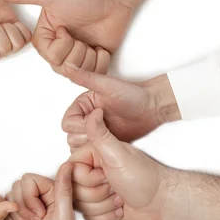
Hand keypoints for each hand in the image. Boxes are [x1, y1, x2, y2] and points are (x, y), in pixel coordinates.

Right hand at [0, 0, 166, 75]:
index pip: (49, 56)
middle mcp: (59, 47)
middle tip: (81, 34)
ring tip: (91, 39)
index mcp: (46, 36)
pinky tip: (100, 46)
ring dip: (88, 56)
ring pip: (78, 72)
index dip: (61, 46)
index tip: (66, 28)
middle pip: (62, 67)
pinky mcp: (95, 60)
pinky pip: (95, 73)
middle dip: (76, 51)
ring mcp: (77, 55)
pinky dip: (100, 60)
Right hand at [6, 163, 86, 219]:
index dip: (30, 198)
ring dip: (18, 218)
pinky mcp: (19, 216)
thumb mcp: (62, 215)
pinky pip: (4, 212)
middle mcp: (40, 195)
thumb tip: (69, 164)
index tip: (41, 214)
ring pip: (9, 199)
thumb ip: (64, 189)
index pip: (27, 179)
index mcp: (52, 190)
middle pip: (16, 188)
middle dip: (23, 209)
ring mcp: (28, 205)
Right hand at [62, 64, 178, 147]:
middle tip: (105, 129)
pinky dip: (100, 151)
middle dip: (86, 136)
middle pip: (71, 136)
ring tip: (110, 135)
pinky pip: (94, 152)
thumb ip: (84, 77)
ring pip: (80, 146)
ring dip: (92, 144)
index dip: (80, 124)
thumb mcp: (106, 85)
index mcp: (82, 106)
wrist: (152, 107)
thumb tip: (67, 67)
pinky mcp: (105, 142)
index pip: (67, 123)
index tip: (98, 118)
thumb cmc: (133, 94)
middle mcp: (86, 118)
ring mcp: (95, 131)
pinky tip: (112, 142)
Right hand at [69, 108, 219, 219]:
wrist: (162, 202)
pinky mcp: (99, 206)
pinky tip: (120, 208)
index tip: (107, 176)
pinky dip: (106, 217)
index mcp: (92, 156)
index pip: (71, 172)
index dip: (89, 179)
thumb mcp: (118, 155)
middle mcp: (91, 171)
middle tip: (116, 186)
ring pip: (81, 207)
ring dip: (104, 206)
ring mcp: (95, 190)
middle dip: (98, 194)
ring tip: (120, 197)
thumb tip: (94, 111)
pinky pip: (89, 218)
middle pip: (75, 191)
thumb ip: (100, 134)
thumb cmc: (144, 178)